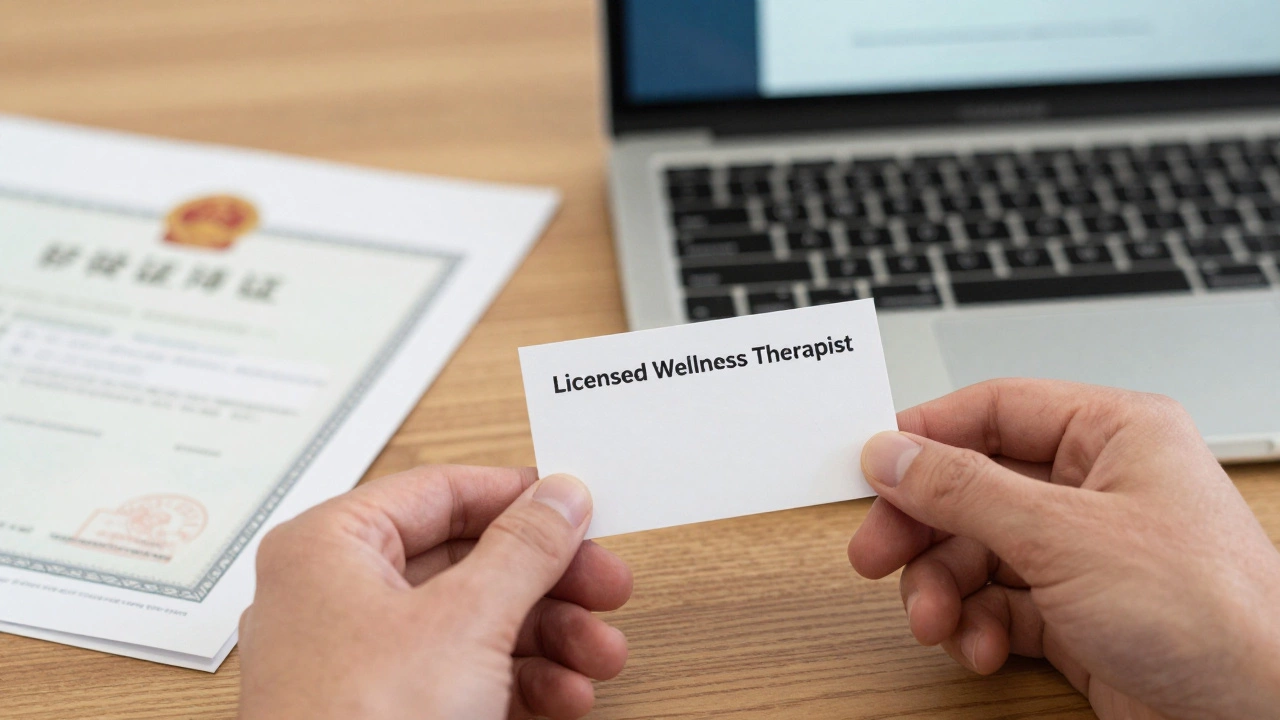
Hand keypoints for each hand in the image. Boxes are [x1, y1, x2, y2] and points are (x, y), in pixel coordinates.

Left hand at [238, 465, 631, 719]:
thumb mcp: (465, 621)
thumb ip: (524, 549)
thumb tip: (559, 497)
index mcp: (330, 547)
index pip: (441, 492)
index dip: (518, 498)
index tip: (578, 508)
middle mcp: (338, 596)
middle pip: (468, 561)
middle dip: (550, 583)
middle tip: (606, 587)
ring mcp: (362, 659)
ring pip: (475, 622)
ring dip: (550, 638)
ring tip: (599, 655)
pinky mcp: (388, 710)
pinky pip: (465, 674)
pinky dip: (522, 681)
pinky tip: (567, 695)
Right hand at [849, 379, 1279, 719]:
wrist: (1260, 717)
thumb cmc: (1209, 613)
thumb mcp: (1061, 535)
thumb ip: (964, 490)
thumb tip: (893, 453)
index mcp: (1113, 434)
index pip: (994, 409)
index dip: (927, 436)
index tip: (872, 467)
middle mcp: (1097, 485)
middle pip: (974, 487)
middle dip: (924, 529)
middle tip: (875, 554)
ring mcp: (1086, 551)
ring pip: (977, 551)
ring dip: (944, 588)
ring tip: (935, 620)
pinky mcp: (1078, 612)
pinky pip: (998, 603)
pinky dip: (977, 626)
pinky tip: (979, 647)